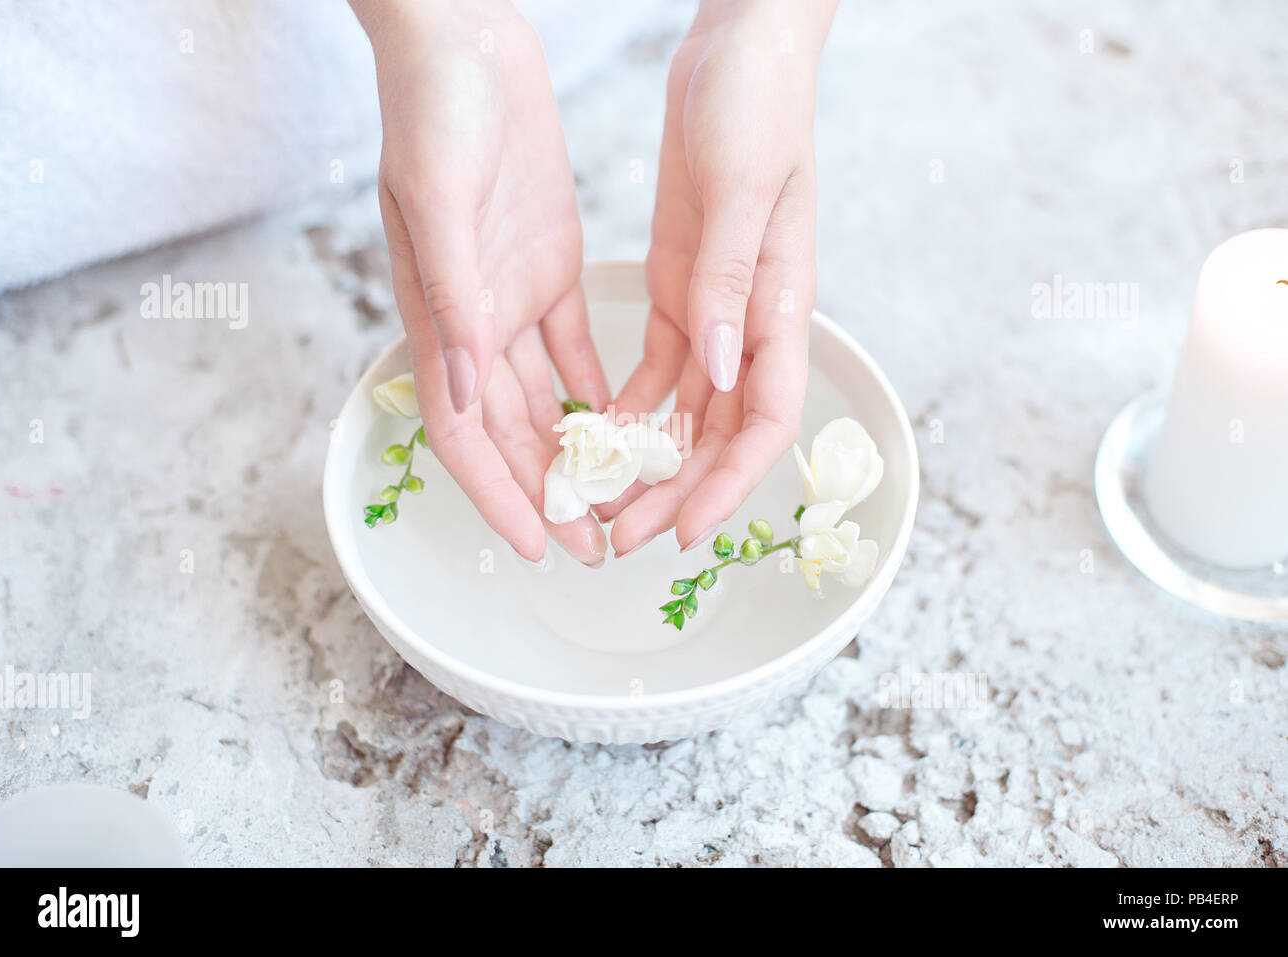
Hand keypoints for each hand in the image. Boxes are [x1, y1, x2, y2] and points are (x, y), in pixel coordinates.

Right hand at [353, 0, 609, 564]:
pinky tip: (624, 422)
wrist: (463, 44)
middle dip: (548, 493)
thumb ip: (454, 299)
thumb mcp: (441, 203)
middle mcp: (474, 321)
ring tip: (616, 499)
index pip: (464, 433)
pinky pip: (574, 348)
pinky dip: (595, 389)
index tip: (539, 544)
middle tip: (595, 544)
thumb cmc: (434, 113)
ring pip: (544, 399)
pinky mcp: (548, 265)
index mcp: (439, 317)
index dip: (497, 494)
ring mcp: (512, 295)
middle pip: (510, 432)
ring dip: (576, 452)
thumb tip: (461, 390)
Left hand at [602, 0, 837, 555]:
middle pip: (719, 432)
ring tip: (604, 501)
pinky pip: (660, 366)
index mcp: (779, 303)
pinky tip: (599, 435)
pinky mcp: (679, 282)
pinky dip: (633, 406)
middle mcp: (750, 319)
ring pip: (687, 410)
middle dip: (676, 491)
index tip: (684, 531)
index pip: (764, 420)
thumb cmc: (756, 104)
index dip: (728, 484)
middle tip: (622, 536)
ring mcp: (714, 305)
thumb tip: (719, 373)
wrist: (737, 48)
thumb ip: (726, 282)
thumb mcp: (738, 190)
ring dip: (650, 460)